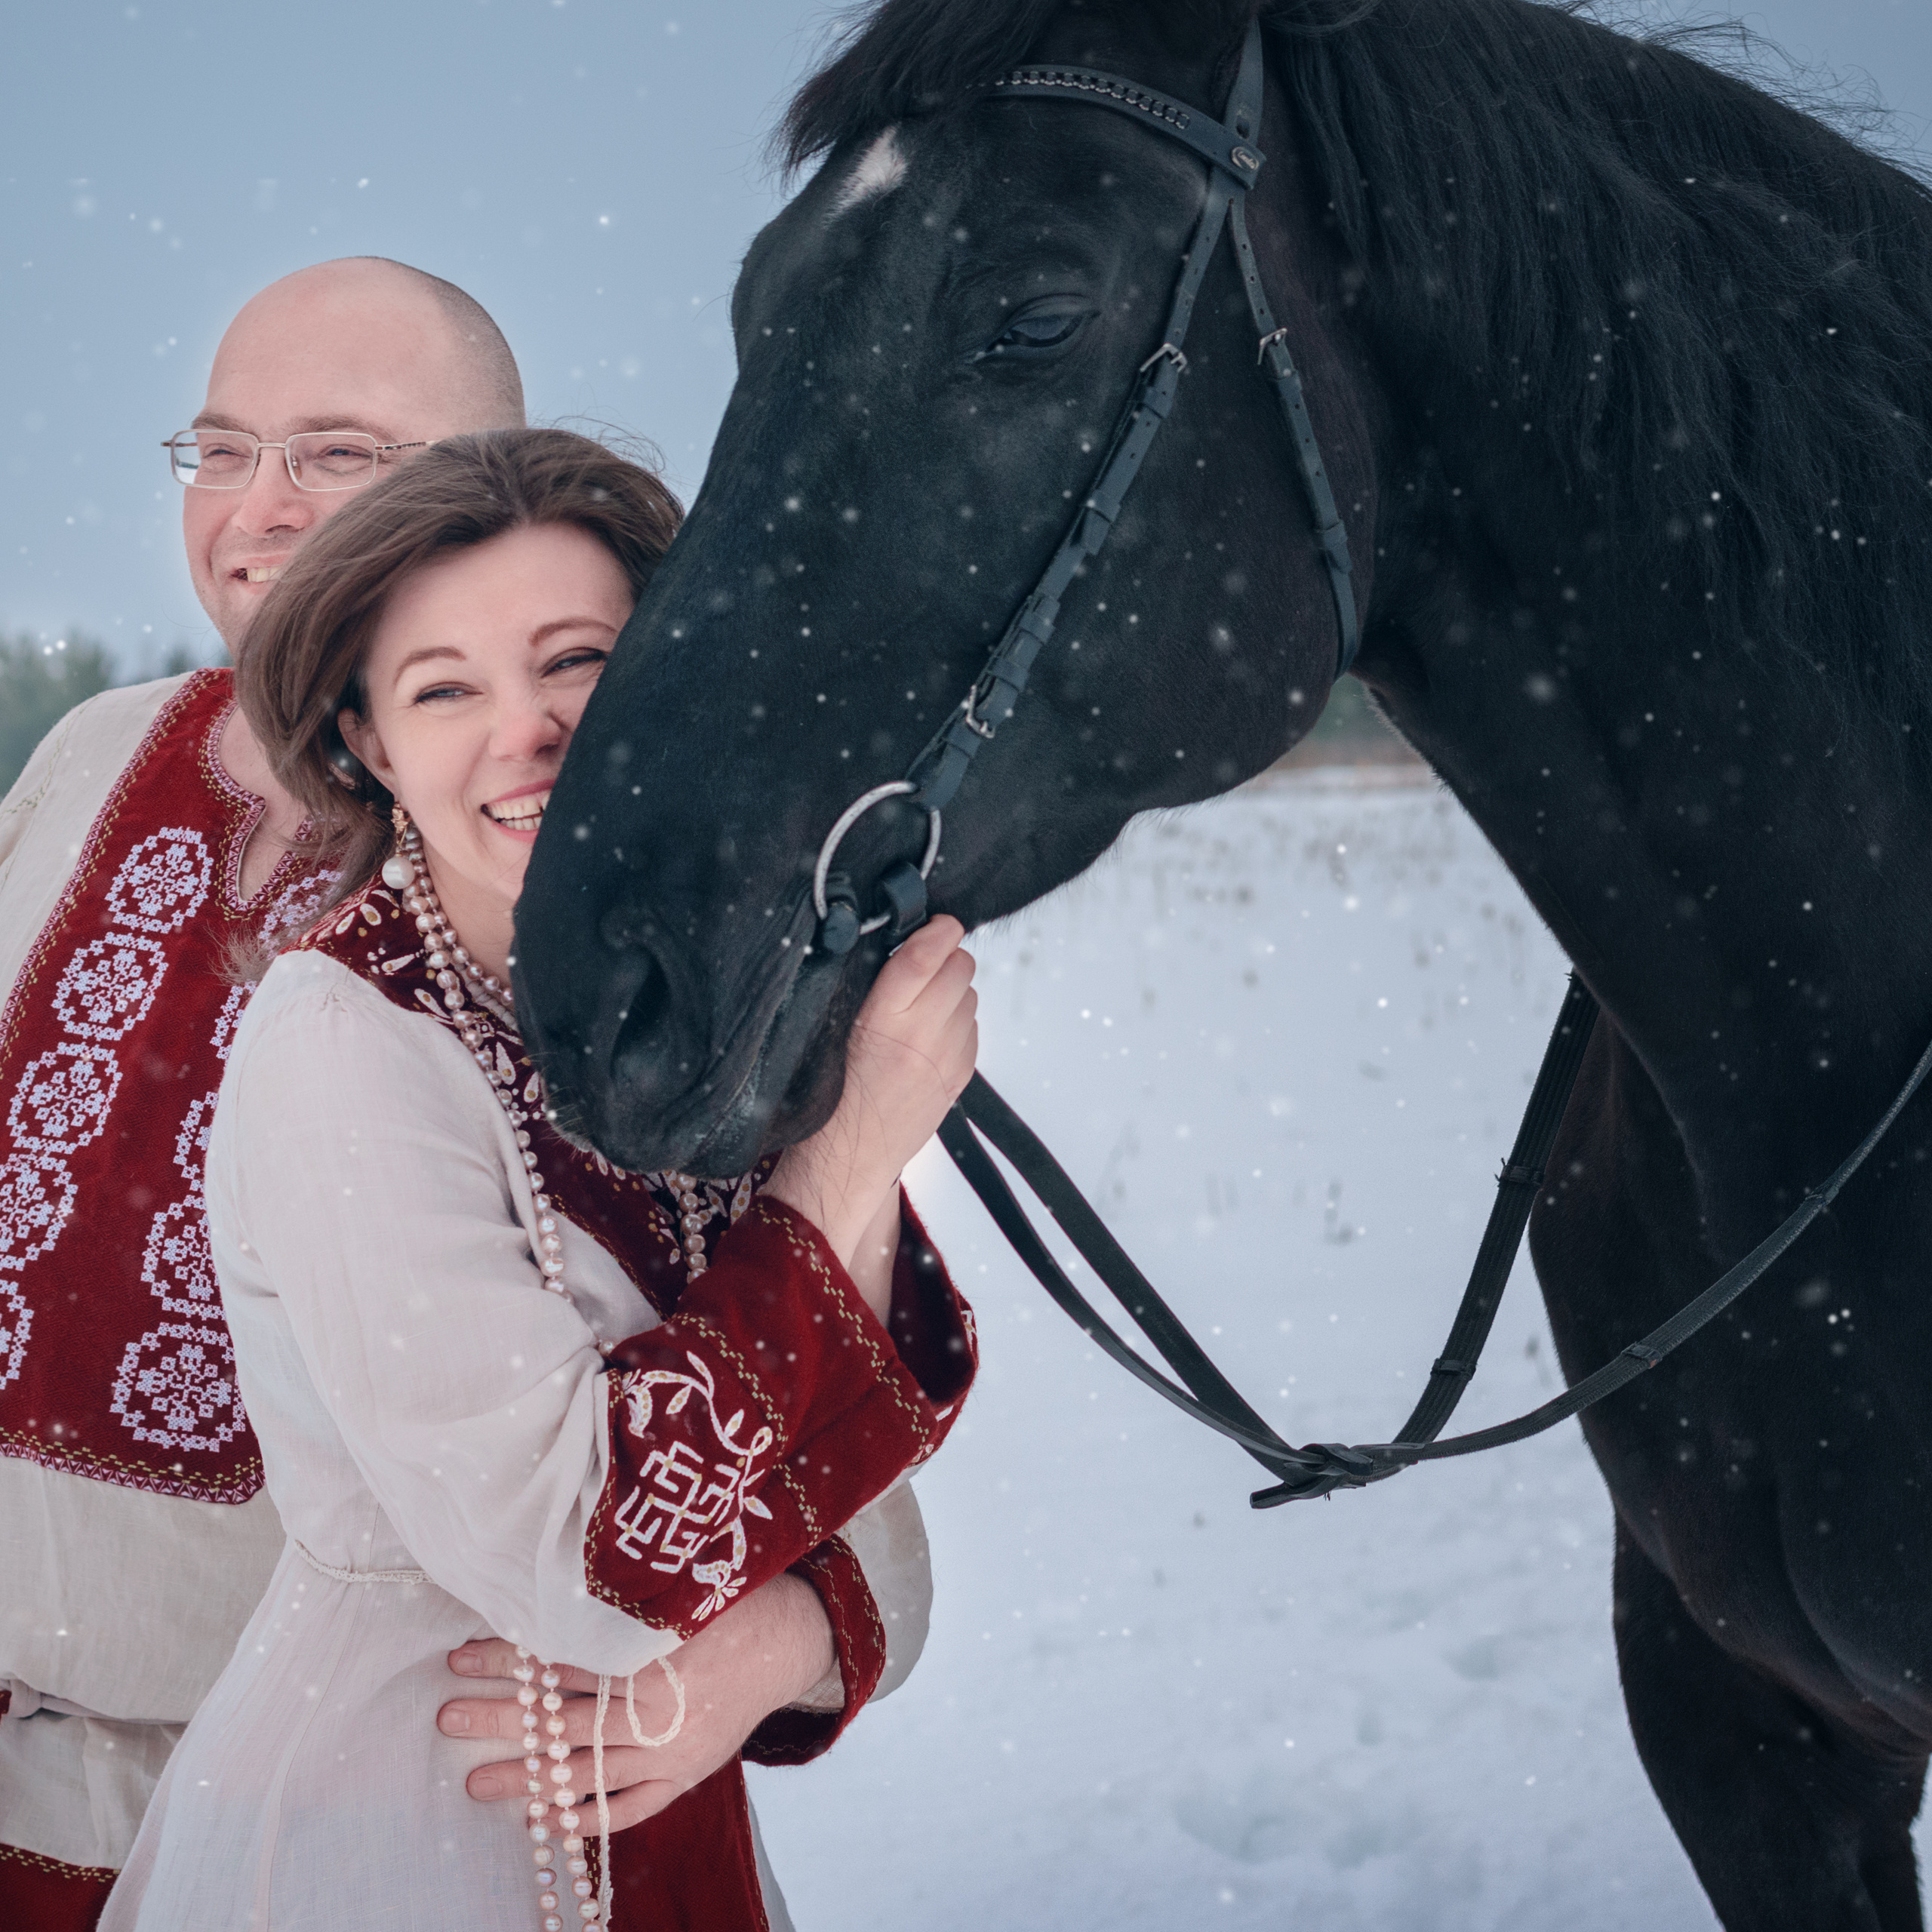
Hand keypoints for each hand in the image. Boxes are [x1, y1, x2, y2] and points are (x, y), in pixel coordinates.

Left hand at [438, 1573, 838, 1830]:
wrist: (792, 1639)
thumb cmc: (730, 1598)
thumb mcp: (678, 1582)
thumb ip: (619, 1594)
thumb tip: (543, 1588)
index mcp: (653, 1651)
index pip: (562, 1659)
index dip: (507, 1658)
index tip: (460, 1655)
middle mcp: (659, 1706)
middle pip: (563, 1719)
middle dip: (501, 1719)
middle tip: (449, 1717)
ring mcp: (672, 1748)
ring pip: (588, 1770)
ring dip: (527, 1777)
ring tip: (476, 1782)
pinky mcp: (686, 1774)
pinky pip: (630, 1806)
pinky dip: (588, 1816)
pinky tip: (545, 1817)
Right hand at [765, 917, 976, 1283]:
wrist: (846, 1160)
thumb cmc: (827, 1094)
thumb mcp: (831, 1030)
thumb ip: (867, 988)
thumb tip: (898, 944)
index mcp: (881, 1020)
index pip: (925, 956)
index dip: (936, 930)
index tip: (936, 922)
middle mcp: (921, 1036)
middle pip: (958, 968)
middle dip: (944, 958)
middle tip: (921, 962)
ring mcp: (946, 1058)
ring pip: (969, 995)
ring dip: (951, 990)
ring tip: (919, 1003)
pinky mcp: (960, 1076)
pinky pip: (973, 1027)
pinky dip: (957, 1021)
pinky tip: (929, 1032)